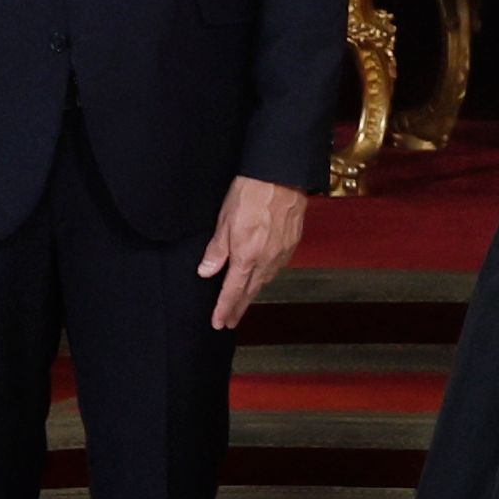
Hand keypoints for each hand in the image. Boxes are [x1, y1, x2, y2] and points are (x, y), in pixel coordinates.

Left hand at [200, 177, 306, 329]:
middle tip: (231, 321)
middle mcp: (266, 260)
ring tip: (244, 301)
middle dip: (239, 307)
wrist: (281, 176)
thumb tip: (206, 272)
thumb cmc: (251, 193)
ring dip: (253, 293)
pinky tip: (263, 276)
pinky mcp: (292, 242)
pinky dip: (267, 276)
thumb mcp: (224, 220)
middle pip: (251, 291)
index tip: (218, 322)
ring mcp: (282, 252)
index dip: (224, 308)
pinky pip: (278, 267)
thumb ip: (217, 250)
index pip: (232, 291)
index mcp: (247, 256)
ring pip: (266, 280)